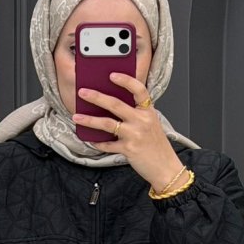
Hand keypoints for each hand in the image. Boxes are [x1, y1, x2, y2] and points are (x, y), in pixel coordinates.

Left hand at [73, 73, 186, 192]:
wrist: (165, 168)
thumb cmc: (157, 146)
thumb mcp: (151, 124)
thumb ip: (136, 114)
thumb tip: (112, 106)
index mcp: (148, 111)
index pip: (138, 90)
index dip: (125, 80)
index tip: (112, 75)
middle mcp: (141, 121)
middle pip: (116, 104)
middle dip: (96, 97)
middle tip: (82, 92)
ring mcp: (134, 135)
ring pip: (107, 123)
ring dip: (89, 120)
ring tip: (77, 116)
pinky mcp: (128, 149)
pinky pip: (108, 144)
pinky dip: (98, 143)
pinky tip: (91, 140)